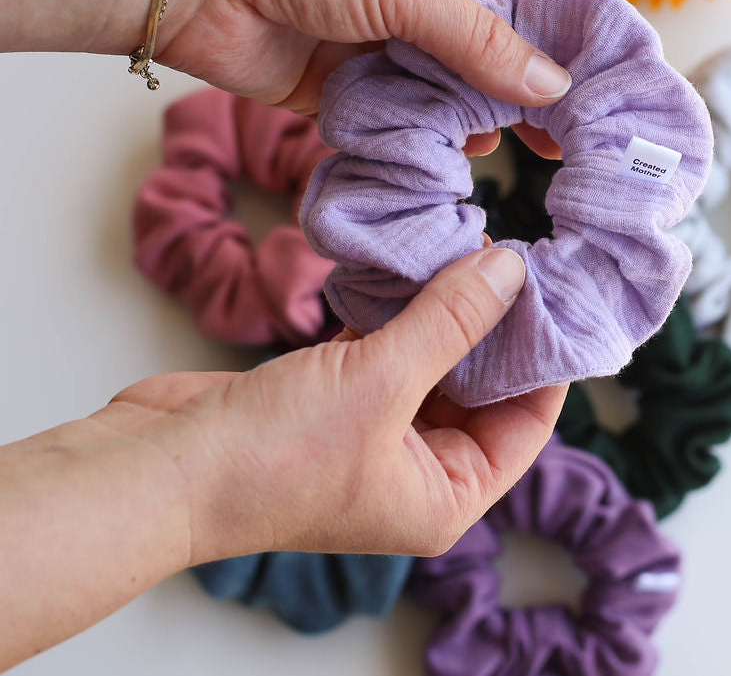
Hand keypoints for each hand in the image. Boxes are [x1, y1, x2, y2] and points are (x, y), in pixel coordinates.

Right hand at [96, 247, 564, 559]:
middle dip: (492, 325)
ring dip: (444, 309)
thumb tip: (511, 271)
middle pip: (481, 386)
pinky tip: (411, 264)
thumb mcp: (379, 384)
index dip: (547, 361)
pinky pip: (386, 346)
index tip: (559, 296)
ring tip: (468, 247)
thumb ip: (449, 323)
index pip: (527, 424)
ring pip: (431, 360)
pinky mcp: (336, 395)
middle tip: (512, 256)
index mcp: (445, 495)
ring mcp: (374, 430)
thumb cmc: (273, 458)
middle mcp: (417, 468)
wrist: (158, 468)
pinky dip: (397, 309)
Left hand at [159, 0, 569, 135]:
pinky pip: (392, 116)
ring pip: (437, 88)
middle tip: (553, 139)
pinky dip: (414, 135)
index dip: (548, 39)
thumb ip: (479, 42)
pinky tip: (440, 157)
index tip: (584, 87)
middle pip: (478, 49)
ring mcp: (373, 42)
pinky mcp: (338, 88)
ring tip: (493, 148)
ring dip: (460, 117)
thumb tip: (553, 88)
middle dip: (509, 90)